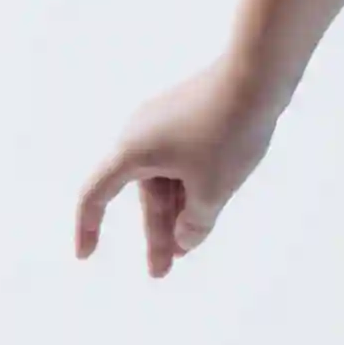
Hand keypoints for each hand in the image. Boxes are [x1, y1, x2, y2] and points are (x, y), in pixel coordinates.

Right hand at [74, 58, 283, 277]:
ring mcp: (164, 122)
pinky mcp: (189, 115)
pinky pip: (181, 161)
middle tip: (162, 273)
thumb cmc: (229, 132)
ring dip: (176, 214)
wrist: (257, 72)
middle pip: (143, 194)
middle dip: (155, 234)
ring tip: (188, 249)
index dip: (87, 227)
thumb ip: (195, 224)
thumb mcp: (213, 190)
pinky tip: (204, 211)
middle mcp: (139, 134)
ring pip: (166, 179)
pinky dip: (189, 188)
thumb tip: (184, 240)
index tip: (86, 256)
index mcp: (131, 152)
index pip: (95, 194)